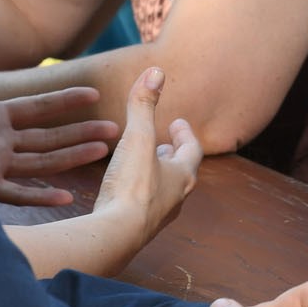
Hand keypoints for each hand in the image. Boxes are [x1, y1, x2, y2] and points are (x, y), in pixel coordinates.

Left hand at [0, 37, 116, 204]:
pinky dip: (40, 196)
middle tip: (115, 128)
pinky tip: (65, 197)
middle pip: (49, 136)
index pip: (37, 107)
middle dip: (81, 131)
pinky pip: (16, 193)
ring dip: (72, 156)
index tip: (93, 93)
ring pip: (42, 160)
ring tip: (102, 150)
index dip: (64, 100)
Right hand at [89, 67, 201, 250]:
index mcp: (182, 175)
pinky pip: (144, 205)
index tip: (178, 122)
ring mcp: (157, 216)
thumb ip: (144, 105)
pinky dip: (140, 191)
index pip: (191, 150)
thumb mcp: (137, 138)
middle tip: (166, 143)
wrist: (116, 235)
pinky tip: (125, 190)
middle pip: (181, 172)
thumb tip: (156, 71)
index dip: (185, 134)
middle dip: (173, 155)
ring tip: (146, 163)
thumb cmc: (132, 187)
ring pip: (163, 190)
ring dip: (157, 174)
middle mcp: (175, 198)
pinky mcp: (136, 229)